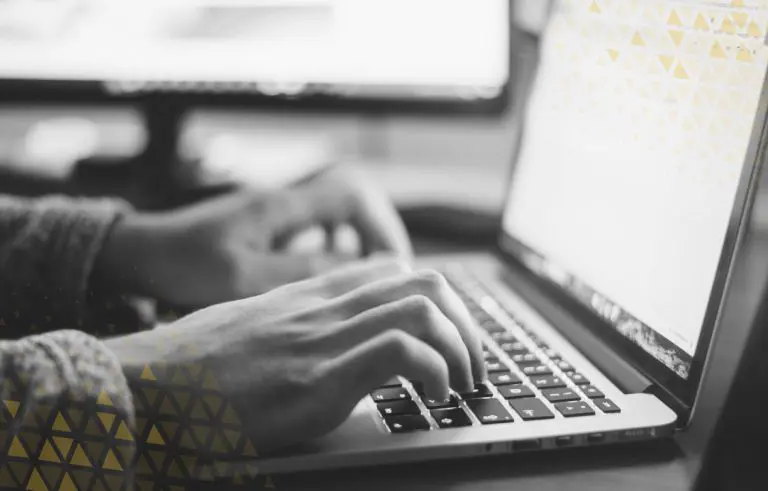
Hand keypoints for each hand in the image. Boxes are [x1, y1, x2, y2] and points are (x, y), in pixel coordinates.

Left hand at [96, 164, 411, 307]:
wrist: (139, 254)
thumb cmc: (182, 265)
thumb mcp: (243, 277)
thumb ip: (302, 273)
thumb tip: (358, 272)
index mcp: (282, 207)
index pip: (354, 198)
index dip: (382, 229)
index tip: (390, 267)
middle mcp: (284, 202)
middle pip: (354, 200)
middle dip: (378, 236)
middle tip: (387, 275)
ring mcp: (275, 213)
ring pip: (337, 214)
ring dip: (358, 242)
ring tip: (366, 278)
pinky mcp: (265, 228)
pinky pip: (316, 229)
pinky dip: (333, 248)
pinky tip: (327, 275)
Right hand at [105, 258, 485, 452]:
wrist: (146, 385)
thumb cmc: (193, 364)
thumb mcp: (252, 327)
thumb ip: (296, 322)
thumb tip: (330, 338)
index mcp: (311, 296)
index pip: (396, 271)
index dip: (439, 300)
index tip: (450, 337)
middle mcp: (324, 308)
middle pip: (426, 282)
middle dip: (468, 324)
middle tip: (473, 365)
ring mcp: (323, 340)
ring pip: (424, 309)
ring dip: (462, 349)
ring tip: (462, 384)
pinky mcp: (317, 380)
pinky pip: (401, 353)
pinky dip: (435, 372)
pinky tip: (433, 398)